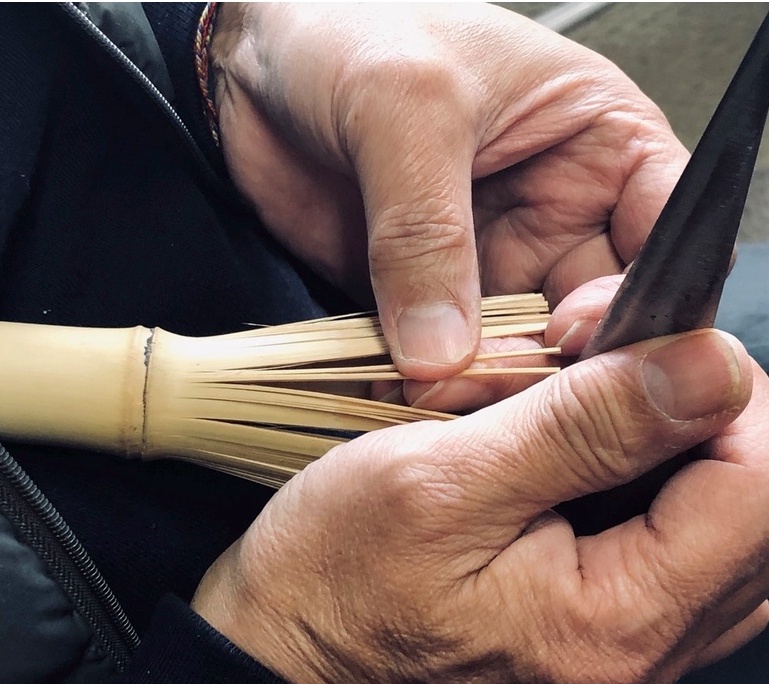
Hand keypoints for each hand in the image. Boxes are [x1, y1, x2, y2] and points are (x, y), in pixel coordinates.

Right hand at [192, 329, 768, 683]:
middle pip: (754, 501)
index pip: (759, 486)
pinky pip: (672, 535)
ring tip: (576, 408)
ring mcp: (629, 637)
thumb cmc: (339, 573)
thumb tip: (707, 368)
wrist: (293, 650)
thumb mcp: (444, 477)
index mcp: (618, 618)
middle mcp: (646, 643)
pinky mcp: (601, 618)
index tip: (637, 343)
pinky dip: (638, 473)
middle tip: (603, 366)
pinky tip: (569, 450)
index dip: (720, 391)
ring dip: (665, 438)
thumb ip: (581, 426)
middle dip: (692, 408)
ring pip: (722, 516)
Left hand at [211, 3, 688, 385]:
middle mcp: (557, 211)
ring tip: (438, 391)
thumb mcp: (406, 104)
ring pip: (521, 347)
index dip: (645, 295)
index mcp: (596, 141)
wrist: (261, 66)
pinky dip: (431, 382)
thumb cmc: (350, 28)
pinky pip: (448, 356)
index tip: (582, 332)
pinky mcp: (431, 293)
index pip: (667, 233)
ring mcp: (493, 259)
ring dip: (486, 380)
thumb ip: (428, 228)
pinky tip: (402, 390)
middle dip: (554, 359)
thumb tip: (442, 347)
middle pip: (595, 312)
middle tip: (498, 379)